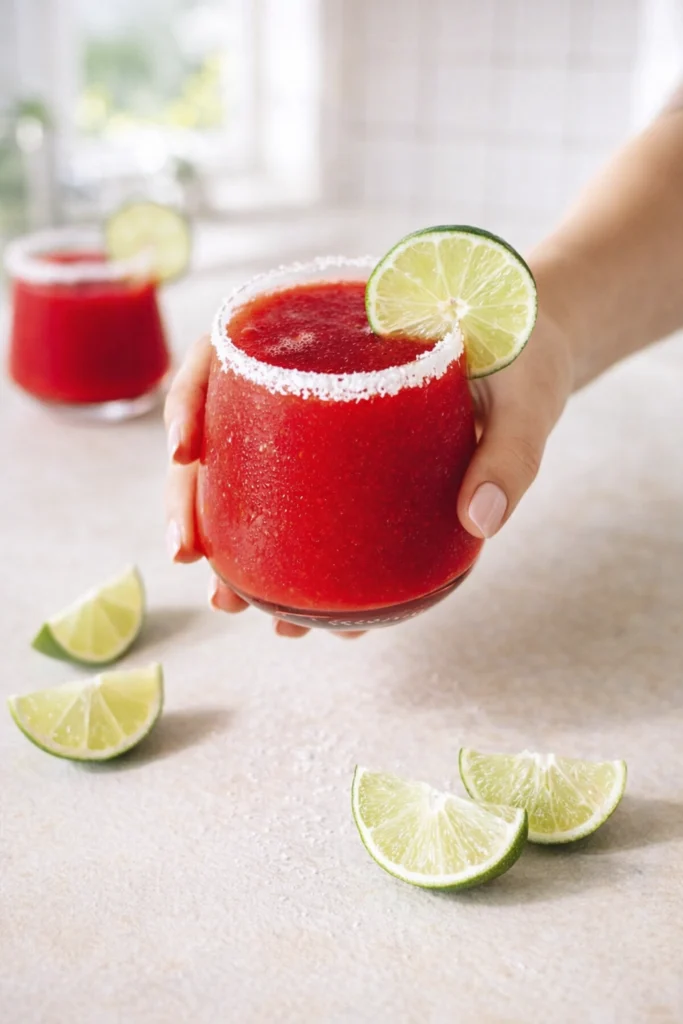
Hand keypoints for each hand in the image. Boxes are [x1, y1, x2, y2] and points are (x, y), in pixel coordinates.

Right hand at [164, 306, 573, 635]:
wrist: (541, 355)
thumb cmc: (525, 351)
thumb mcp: (526, 390)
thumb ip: (510, 447)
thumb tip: (480, 521)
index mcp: (330, 327)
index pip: (230, 347)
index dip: (191, 397)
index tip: (184, 450)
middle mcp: (312, 376)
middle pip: (223, 428)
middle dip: (192, 497)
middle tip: (190, 556)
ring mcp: (325, 428)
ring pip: (255, 479)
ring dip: (233, 545)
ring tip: (235, 605)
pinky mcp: (350, 471)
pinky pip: (310, 514)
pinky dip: (298, 563)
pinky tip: (304, 613)